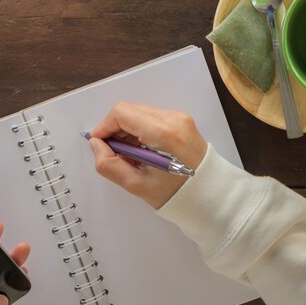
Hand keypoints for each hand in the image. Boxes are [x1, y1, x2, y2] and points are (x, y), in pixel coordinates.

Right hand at [89, 102, 207, 207]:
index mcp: (163, 133)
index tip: (99, 142)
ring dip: (128, 130)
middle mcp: (173, 119)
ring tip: (131, 155)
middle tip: (115, 152)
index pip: (121, 113)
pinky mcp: (182, 121)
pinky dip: (141, 131)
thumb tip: (96, 145)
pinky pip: (152, 118)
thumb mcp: (137, 185)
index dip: (104, 126)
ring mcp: (180, 118)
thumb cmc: (177, 194)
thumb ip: (109, 164)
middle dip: (115, 129)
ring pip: (140, 113)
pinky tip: (142, 150)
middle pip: (130, 110)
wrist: (208, 194)